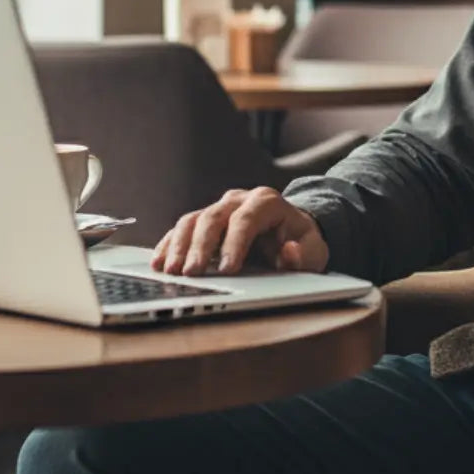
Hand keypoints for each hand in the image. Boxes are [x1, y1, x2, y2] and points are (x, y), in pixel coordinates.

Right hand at [150, 188, 329, 276]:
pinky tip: (159, 263)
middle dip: (201, 246)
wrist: (292, 232)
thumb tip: (290, 252)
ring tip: (170, 272)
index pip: (247, 218)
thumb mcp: (314, 251)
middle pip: (214, 216)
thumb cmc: (302, 243)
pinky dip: (169, 245)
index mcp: (267, 202)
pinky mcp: (204, 221)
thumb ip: (304, 254)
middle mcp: (239, 200)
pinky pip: (181, 229)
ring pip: (193, 220)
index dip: (235, 243)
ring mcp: (219, 208)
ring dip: (179, 246)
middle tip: (192, 273)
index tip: (228, 269)